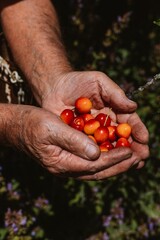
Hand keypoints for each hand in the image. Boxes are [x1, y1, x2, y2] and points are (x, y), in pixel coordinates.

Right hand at [6, 105, 136, 179]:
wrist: (17, 126)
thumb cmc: (32, 123)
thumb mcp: (51, 128)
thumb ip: (73, 141)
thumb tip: (97, 154)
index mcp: (61, 163)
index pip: (93, 165)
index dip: (113, 158)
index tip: (129, 151)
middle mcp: (64, 168)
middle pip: (96, 172)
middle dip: (117, 166)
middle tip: (135, 159)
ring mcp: (65, 165)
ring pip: (94, 169)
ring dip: (113, 165)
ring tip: (129, 158)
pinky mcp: (65, 158)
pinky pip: (88, 163)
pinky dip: (103, 159)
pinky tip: (111, 153)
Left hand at [40, 71, 148, 172]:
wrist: (54, 88)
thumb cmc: (77, 81)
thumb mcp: (98, 81)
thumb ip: (114, 93)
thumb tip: (133, 107)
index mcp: (113, 110)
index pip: (129, 122)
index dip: (138, 130)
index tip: (145, 140)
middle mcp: (106, 125)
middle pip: (122, 138)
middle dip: (134, 148)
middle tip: (142, 158)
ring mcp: (93, 134)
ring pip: (109, 147)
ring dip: (120, 157)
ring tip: (131, 165)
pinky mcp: (79, 140)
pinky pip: (90, 150)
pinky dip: (99, 158)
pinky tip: (106, 165)